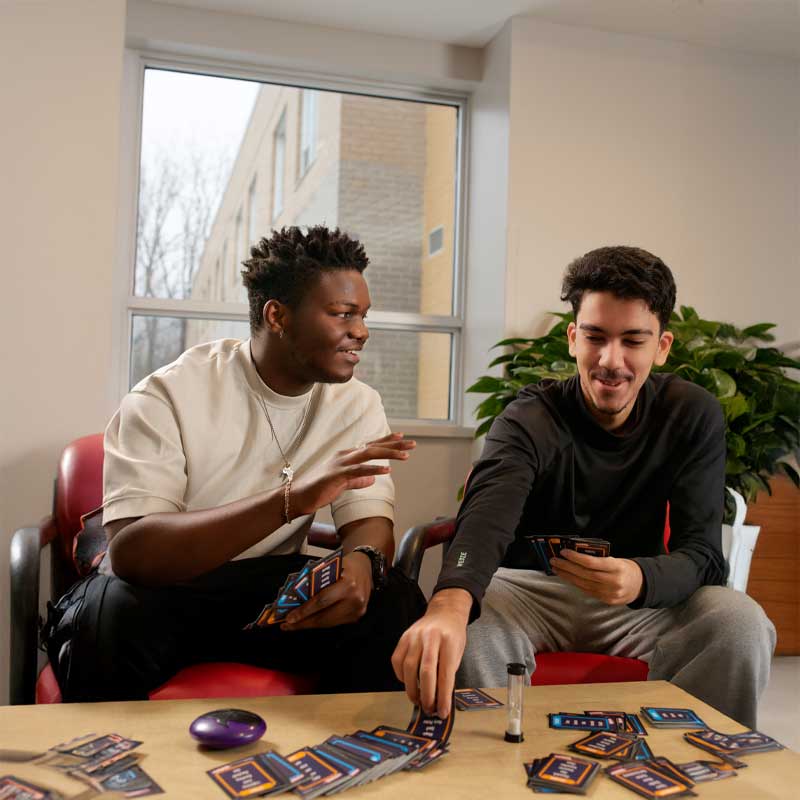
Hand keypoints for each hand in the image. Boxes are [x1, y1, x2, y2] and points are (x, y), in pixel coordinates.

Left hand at [280, 551, 372, 629]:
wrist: (366, 567)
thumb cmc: (347, 565)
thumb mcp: (331, 567)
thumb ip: (316, 581)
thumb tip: (295, 597)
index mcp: (348, 584)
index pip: (322, 601)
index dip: (304, 611)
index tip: (289, 618)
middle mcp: (354, 600)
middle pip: (324, 617)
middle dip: (303, 622)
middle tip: (287, 625)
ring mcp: (357, 610)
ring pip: (328, 623)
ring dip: (310, 624)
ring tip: (294, 625)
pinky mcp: (356, 616)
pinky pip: (335, 623)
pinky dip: (320, 623)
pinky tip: (309, 621)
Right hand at [291, 433, 414, 517]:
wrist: (299, 497)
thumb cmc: (319, 490)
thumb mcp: (343, 484)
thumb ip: (358, 480)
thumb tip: (373, 480)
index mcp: (347, 456)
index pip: (370, 446)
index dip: (386, 441)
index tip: (402, 438)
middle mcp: (345, 455)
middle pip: (374, 446)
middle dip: (394, 445)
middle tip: (412, 444)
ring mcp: (341, 463)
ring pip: (369, 454)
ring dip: (389, 454)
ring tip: (405, 456)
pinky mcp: (338, 474)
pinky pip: (359, 470)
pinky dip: (374, 470)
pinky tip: (387, 471)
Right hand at [391, 588, 471, 717]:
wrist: (443, 613)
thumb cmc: (453, 635)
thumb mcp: (458, 652)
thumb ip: (448, 672)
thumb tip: (439, 700)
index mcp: (449, 641)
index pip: (445, 673)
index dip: (443, 696)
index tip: (443, 712)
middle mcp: (430, 637)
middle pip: (426, 671)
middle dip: (427, 695)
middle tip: (429, 709)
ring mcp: (414, 636)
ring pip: (409, 668)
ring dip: (412, 689)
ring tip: (418, 701)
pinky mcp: (403, 637)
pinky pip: (397, 661)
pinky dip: (401, 677)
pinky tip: (408, 684)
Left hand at [551, 550, 643, 604]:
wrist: (641, 586)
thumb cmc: (625, 568)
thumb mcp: (616, 559)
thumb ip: (599, 558)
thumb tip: (576, 554)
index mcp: (617, 567)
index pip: (591, 563)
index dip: (575, 557)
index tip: (564, 552)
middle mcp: (613, 582)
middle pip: (585, 574)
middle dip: (567, 567)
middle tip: (554, 560)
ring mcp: (610, 593)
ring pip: (583, 584)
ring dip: (567, 576)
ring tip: (556, 569)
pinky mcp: (606, 601)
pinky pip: (587, 591)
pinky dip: (575, 583)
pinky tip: (567, 577)